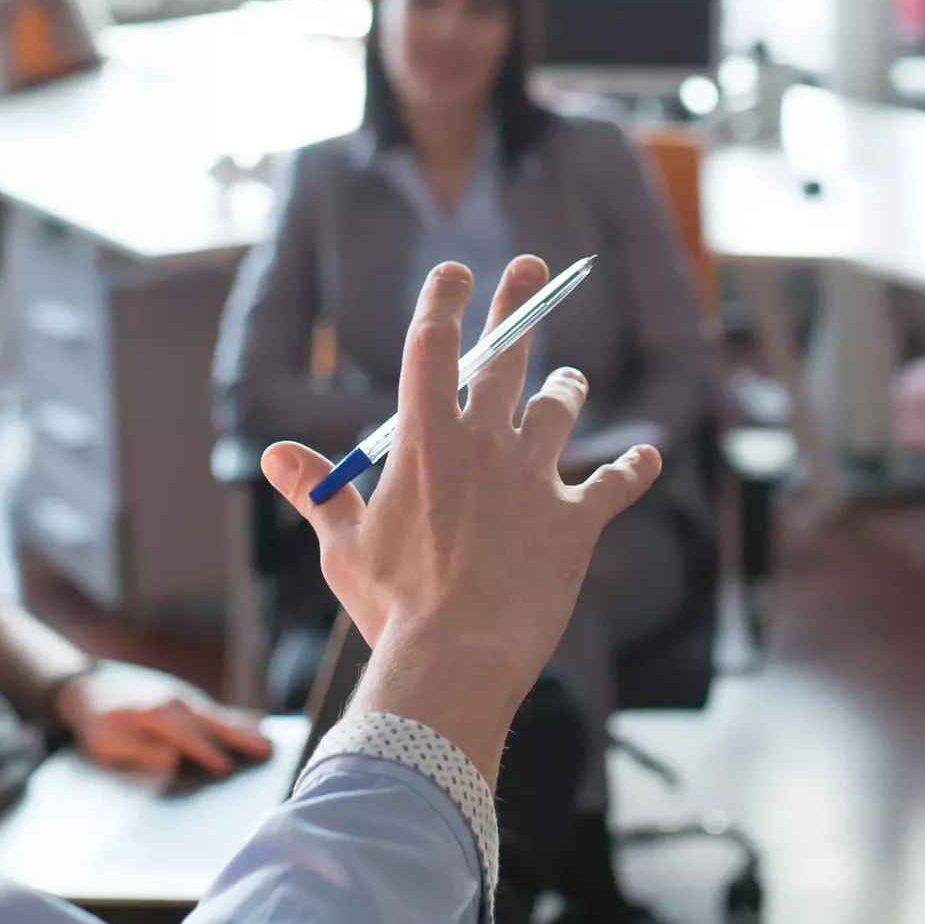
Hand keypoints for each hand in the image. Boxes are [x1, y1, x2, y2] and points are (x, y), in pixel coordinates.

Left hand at [54, 665, 271, 777]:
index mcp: (155, 713)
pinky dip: (237, 718)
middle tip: (267, 751)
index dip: (205, 752)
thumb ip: (140, 752)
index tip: (225, 769)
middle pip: (212, 722)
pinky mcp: (188, 698)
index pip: (186, 736)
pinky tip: (257, 724)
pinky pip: (216, 710)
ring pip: (219, 715)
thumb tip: (172, 760)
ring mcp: (184, 697)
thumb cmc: (98, 723)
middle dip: (239, 737)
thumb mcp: (107, 744)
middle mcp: (175, 700)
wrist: (89, 685)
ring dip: (245, 728)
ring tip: (269, 742)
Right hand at [261, 259, 663, 775]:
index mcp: (425, 439)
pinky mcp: (576, 519)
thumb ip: (319, 492)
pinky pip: (616, 482)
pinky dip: (634, 468)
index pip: (433, 344)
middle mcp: (486, 442)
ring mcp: (536, 477)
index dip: (444, 300)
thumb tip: (275, 457)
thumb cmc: (393, 604)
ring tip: (568, 380)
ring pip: (560, 407)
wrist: (458, 655)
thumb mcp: (344, 545)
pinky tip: (649, 458)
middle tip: (530, 269)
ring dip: (565, 388)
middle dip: (517, 306)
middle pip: (506, 355)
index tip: (455, 272)